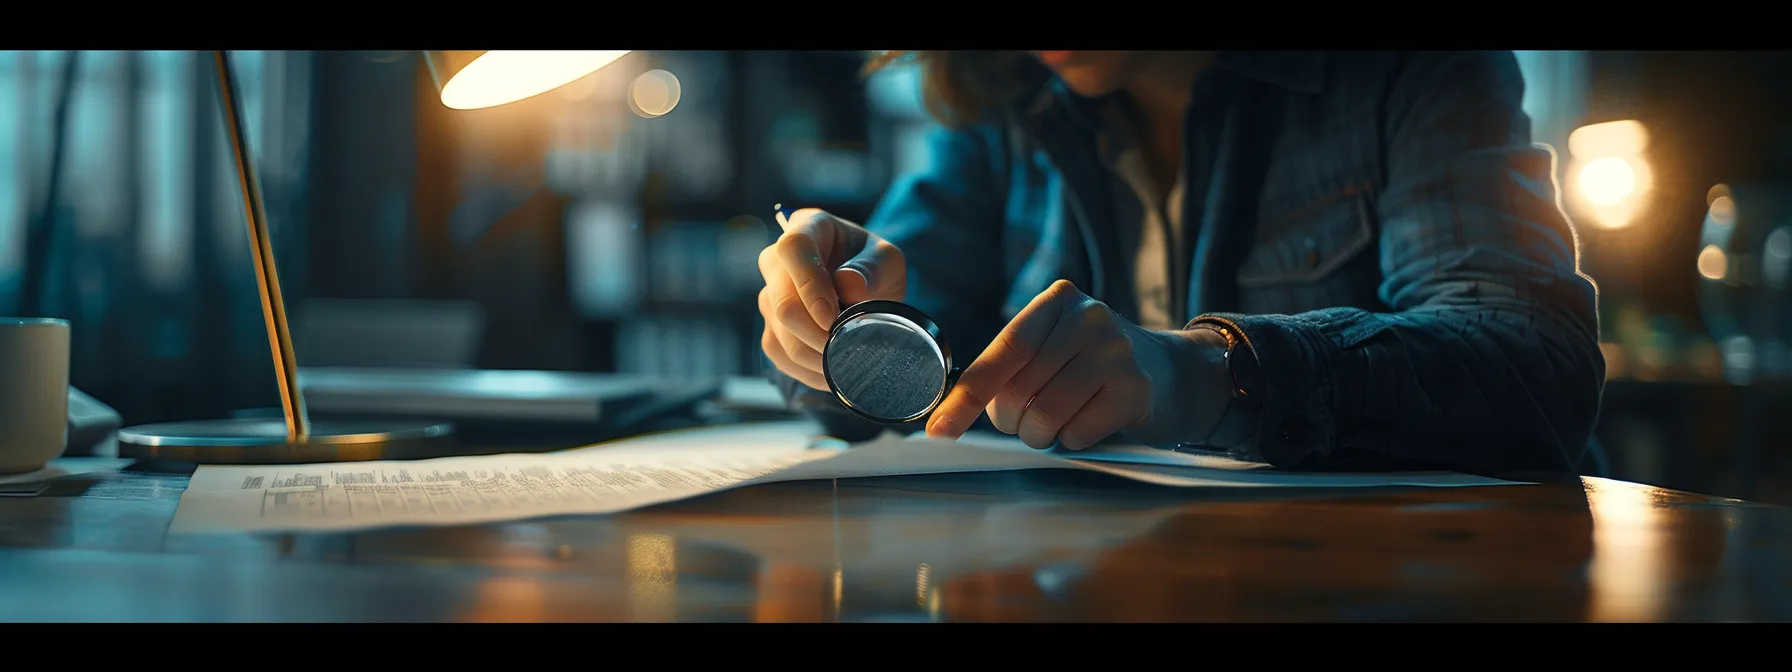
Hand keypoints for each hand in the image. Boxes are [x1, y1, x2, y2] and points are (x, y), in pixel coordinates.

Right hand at [757, 208, 906, 390]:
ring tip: (847, 363)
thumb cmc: (874, 269)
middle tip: (847, 348)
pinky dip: (807, 369)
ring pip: (780, 333)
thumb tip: (847, 284)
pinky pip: (779, 353)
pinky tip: (832, 370)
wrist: (866, 291)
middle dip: (816, 333)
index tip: (831, 317)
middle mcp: (778, 260)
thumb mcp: (888, 261)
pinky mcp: (770, 326)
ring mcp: (769, 294)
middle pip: (781, 301)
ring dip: (815, 356)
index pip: (794, 249)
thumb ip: (874, 268)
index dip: (809, 284)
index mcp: (807, 228)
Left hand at [925, 280, 1229, 449]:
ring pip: (1045, 415)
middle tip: (1029, 420)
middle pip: (1019, 390)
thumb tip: (952, 414)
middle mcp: (1089, 318)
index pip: (1002, 351)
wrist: (1174, 372)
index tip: (940, 429)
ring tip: (1059, 424)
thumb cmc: (1095, 365)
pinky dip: (1074, 440)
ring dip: (1042, 435)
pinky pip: (1077, 433)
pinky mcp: (1136, 389)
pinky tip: (1091, 423)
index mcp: (1058, 301)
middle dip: (1013, 420)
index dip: (967, 395)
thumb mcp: (1055, 346)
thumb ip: (1012, 367)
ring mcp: (1116, 351)